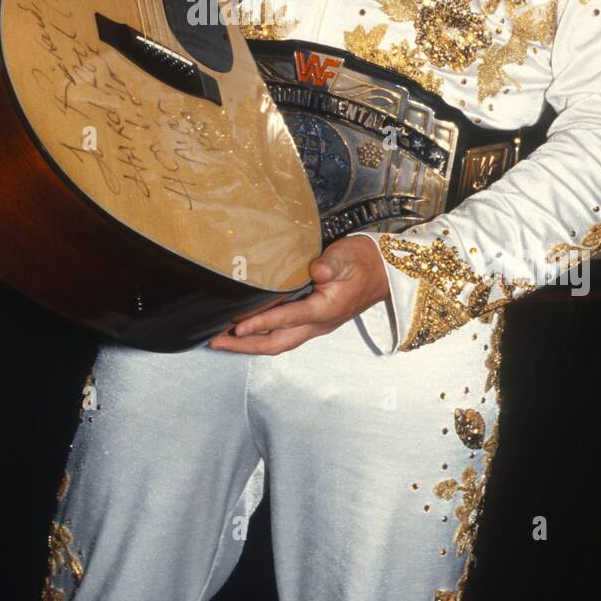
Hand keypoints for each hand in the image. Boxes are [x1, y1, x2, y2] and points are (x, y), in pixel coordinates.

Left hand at [208, 235, 389, 354]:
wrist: (385, 271)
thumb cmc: (364, 260)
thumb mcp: (347, 256)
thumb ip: (330, 264)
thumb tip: (315, 271)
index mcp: (326, 309)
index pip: (288, 318)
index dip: (261, 322)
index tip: (237, 326)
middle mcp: (318, 324)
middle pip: (277, 342)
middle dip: (244, 345)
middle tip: (215, 341)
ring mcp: (315, 325)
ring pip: (278, 342)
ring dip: (249, 344)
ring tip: (222, 340)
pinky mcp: (313, 320)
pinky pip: (283, 335)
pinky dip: (261, 336)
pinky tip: (246, 330)